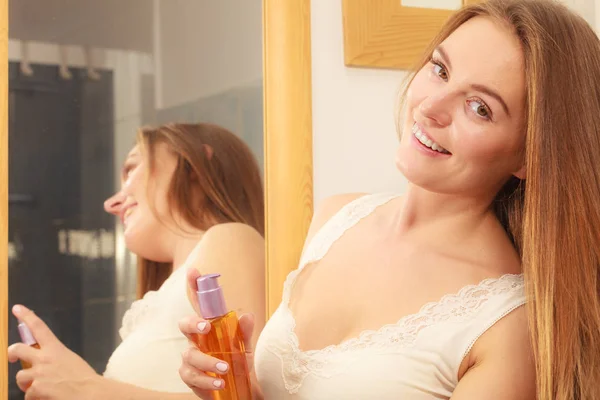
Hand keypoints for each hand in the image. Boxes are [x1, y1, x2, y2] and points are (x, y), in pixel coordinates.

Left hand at [7, 305, 100, 399]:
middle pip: (18, 349)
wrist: (90, 392)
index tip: (17, 309)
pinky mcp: (36, 389)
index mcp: (55, 349)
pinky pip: (28, 394)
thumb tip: (44, 365)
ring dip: (27, 383)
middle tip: (11, 357)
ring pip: (20, 377)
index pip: (39, 328)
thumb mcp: (71, 360)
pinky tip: (46, 397)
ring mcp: (39, 374)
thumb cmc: (84, 378)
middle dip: (12, 353)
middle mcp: (44, 358)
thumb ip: (55, 359)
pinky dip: (35, 397)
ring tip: (39, 388)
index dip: (26, 317)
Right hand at [178, 268, 255, 398]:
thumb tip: (247, 316)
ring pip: (189, 355)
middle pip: (185, 325)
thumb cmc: (240, 364)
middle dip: (192, 323)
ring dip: (207, 362)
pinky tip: (219, 383)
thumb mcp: (246, 346)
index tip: (194, 270)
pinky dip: (205, 380)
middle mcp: (197, 340)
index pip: (201, 304)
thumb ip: (244, 332)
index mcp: (211, 328)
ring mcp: (192, 358)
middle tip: (206, 327)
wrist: (241, 390)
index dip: (194, 286)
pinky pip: (190, 376)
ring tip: (225, 368)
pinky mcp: (191, 378)